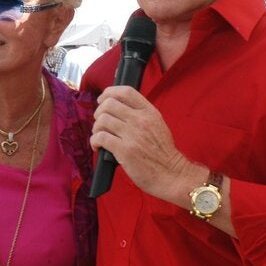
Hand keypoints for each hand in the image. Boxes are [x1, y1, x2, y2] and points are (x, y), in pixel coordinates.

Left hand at [90, 85, 188, 199]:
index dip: (109, 92)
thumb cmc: (163, 153)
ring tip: (100, 135)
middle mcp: (140, 120)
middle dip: (99, 111)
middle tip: (100, 122)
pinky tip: (97, 146)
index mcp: (149, 112)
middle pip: (109, 104)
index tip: (103, 99)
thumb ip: (141, 114)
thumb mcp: (157, 125)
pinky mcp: (124, 150)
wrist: (171, 174)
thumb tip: (118, 108)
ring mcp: (132, 134)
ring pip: (102, 120)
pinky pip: (100, 137)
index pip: (126, 91)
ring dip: (96, 128)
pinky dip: (94, 141)